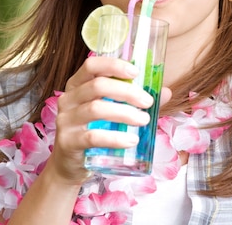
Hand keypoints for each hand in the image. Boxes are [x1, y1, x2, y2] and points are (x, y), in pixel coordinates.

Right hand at [46, 56, 169, 183]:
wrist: (70, 165)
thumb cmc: (93, 131)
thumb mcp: (111, 112)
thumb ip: (136, 101)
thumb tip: (166, 92)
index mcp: (77, 85)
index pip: (91, 65)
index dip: (113, 65)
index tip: (135, 71)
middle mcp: (68, 99)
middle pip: (97, 86)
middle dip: (127, 91)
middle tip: (148, 102)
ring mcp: (66, 120)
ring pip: (96, 109)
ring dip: (125, 113)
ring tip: (144, 120)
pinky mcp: (68, 142)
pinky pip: (93, 137)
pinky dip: (115, 138)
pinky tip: (131, 140)